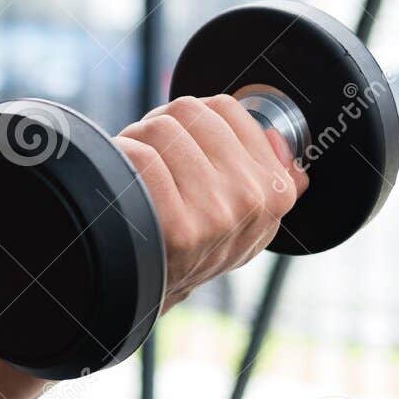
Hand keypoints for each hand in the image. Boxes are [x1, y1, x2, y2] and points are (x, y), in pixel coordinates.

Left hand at [115, 95, 308, 308]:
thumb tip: (276, 137)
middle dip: (162, 126)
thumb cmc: (197, 245)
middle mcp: (251, 199)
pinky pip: (139, 156)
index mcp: (274, 190)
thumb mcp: (248, 219)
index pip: (225, 108)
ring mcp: (216, 214)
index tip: (182, 146)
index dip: (193, 120)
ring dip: (137, 141)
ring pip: (160, 128)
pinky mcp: (177, 227)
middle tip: (154, 157)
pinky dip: (121, 160)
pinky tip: (125, 183)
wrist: (157, 289)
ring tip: (138, 172)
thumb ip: (271, 177)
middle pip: (189, 111)